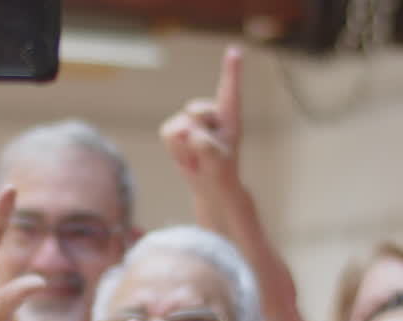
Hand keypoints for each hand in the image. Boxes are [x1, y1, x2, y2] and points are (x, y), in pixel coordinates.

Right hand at [160, 47, 244, 228]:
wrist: (210, 188)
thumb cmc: (221, 172)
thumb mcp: (218, 161)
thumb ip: (205, 145)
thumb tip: (186, 130)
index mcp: (230, 116)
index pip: (229, 90)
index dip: (231, 70)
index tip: (235, 51)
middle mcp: (211, 114)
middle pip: (195, 111)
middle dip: (197, 132)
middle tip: (206, 153)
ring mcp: (192, 121)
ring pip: (179, 126)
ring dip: (185, 148)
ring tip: (197, 158)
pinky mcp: (177, 130)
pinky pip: (167, 134)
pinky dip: (175, 150)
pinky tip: (186, 158)